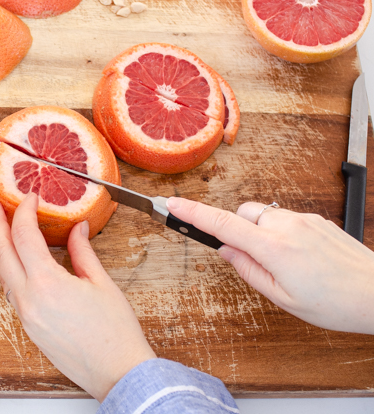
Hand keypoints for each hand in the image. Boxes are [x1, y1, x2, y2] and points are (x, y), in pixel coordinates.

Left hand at [0, 193, 155, 400]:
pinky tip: (18, 261)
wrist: (116, 372)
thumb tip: (77, 230)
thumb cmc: (115, 333)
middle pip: (1, 253)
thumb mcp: (101, 283)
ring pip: (2, 273)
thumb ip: (83, 252)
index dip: (25, 211)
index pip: (25, 236)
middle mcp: (29, 300)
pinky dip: (10, 270)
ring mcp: (26, 315)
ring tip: (2, 228)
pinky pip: (11, 291)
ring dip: (0, 248)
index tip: (31, 198)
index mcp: (47, 284)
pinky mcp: (29, 326)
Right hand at [167, 197, 373, 334]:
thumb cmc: (336, 303)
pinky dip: (281, 233)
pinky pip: (286, 219)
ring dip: (261, 232)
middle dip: (238, 231)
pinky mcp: (318, 219)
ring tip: (283, 263)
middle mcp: (287, 226)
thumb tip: (226, 250)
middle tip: (253, 259)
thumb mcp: (282, 297)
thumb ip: (248, 269)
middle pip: (243, 214)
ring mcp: (304, 219)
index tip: (172, 204)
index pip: (222, 224)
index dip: (193, 213)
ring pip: (264, 215)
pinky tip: (301, 258)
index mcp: (273, 248)